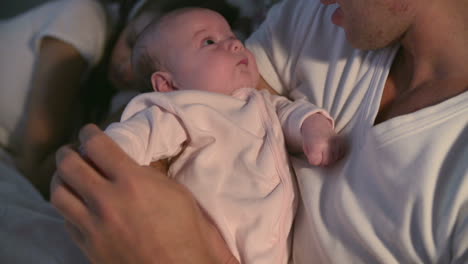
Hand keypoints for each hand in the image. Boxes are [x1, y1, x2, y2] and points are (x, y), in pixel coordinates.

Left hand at [51, 124, 236, 263]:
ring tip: (69, 177)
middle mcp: (106, 200)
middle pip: (69, 165)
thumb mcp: (175, 193)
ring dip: (61, 179)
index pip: (97, 146)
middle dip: (68, 152)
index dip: (89, 133)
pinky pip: (66, 220)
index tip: (89, 132)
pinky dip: (69, 208)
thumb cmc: (185, 232)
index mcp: (132, 182)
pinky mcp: (87, 246)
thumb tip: (130, 164)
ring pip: (58, 193)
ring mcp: (92, 225)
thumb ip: (148, 175)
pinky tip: (78, 206)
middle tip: (73, 150)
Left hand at [301, 114, 345, 165]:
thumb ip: (312, 158)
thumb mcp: (306, 148)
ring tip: (326, 152)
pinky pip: (341, 154)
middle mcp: (327, 142)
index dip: (315, 161)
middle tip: (320, 155)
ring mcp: (336, 141)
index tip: (313, 157)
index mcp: (316, 144)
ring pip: (335, 159)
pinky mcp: (342, 141)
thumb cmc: (310, 139)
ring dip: (330, 159)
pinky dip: (337, 155)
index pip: (316, 162)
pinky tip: (332, 150)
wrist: (316, 125)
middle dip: (323, 161)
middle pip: (327, 162)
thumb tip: (320, 164)